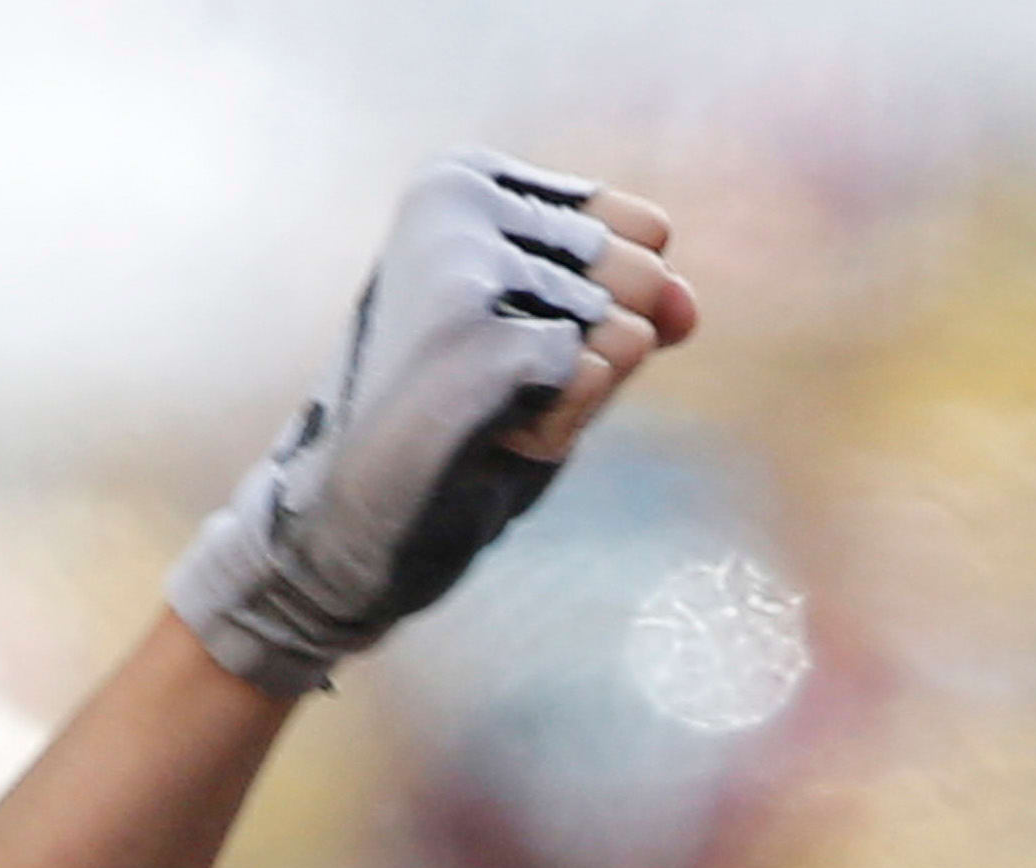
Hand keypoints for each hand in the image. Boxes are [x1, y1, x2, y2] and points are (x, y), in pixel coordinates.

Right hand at [170, 156, 700, 698]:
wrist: (348, 523)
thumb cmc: (451, 433)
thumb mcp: (552, 349)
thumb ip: (630, 307)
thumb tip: (687, 303)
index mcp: (466, 175)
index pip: (639, 233)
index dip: (602, 319)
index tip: (509, 351)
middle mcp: (459, 195)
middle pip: (637, 278)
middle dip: (591, 361)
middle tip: (493, 391)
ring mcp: (466, 261)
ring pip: (620, 333)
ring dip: (568, 403)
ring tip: (481, 413)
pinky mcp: (481, 335)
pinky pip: (594, 380)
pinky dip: (556, 432)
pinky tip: (484, 438)